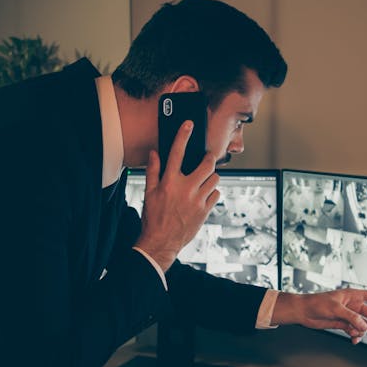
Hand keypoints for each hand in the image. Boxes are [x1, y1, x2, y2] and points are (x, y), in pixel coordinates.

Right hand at [134, 121, 219, 270]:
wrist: (161, 242)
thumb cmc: (153, 217)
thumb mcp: (149, 192)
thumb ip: (153, 171)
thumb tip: (155, 153)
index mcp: (169, 181)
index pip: (177, 152)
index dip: (183, 135)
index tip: (189, 125)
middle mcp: (185, 188)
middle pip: (207, 164)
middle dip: (209, 158)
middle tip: (207, 158)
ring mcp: (197, 200)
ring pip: (215, 179)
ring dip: (211, 176)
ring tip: (204, 179)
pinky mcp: (205, 211)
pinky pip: (216, 194)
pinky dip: (212, 192)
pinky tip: (204, 194)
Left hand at [271, 289, 366, 343]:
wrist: (304, 312)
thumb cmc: (317, 303)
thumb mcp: (335, 308)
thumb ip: (351, 317)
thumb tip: (363, 325)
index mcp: (354, 295)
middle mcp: (353, 305)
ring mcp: (349, 315)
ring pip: (364, 325)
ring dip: (362, 331)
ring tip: (355, 334)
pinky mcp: (344, 324)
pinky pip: (356, 331)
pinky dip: (356, 335)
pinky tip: (353, 339)